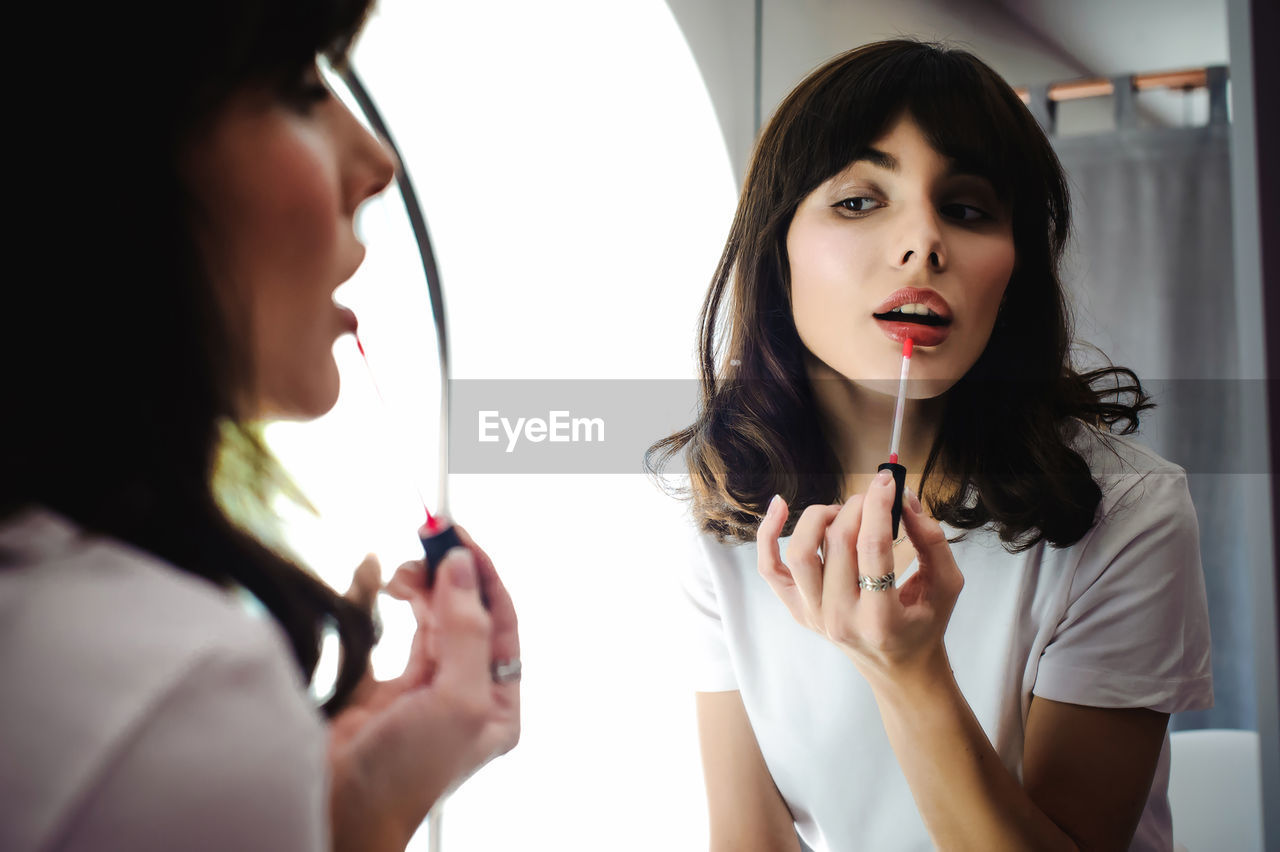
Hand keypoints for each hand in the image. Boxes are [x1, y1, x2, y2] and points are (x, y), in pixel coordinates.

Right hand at [327, 529, 520, 850]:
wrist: (340, 811)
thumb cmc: (407, 774)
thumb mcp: (456, 700)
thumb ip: (465, 630)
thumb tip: (463, 567)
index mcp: (497, 701)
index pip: (501, 621)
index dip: (482, 575)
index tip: (460, 538)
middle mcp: (467, 692)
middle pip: (466, 614)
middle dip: (449, 576)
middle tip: (427, 541)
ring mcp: (427, 689)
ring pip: (433, 618)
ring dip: (421, 587)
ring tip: (403, 571)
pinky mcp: (387, 689)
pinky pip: (397, 631)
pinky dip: (393, 603)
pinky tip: (384, 584)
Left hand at [755, 471, 962, 682]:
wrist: (897, 666)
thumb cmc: (923, 624)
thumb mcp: (946, 585)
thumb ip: (932, 540)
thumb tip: (904, 498)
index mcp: (881, 619)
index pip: (873, 549)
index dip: (879, 507)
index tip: (887, 481)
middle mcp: (841, 619)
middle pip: (838, 544)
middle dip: (857, 507)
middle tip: (874, 496)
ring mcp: (813, 616)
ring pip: (800, 553)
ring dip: (821, 517)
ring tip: (843, 512)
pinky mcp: (796, 608)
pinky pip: (770, 567)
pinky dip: (768, 534)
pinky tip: (779, 506)